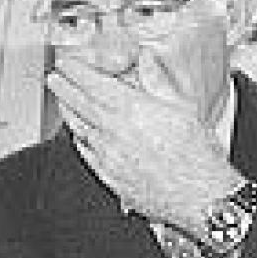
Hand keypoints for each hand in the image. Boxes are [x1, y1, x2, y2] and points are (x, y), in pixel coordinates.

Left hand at [46, 55, 243, 236]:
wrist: (200, 197)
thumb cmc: (197, 156)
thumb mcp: (184, 107)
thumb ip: (159, 80)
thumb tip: (147, 60)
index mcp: (132, 110)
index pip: (93, 84)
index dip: (77, 71)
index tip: (69, 64)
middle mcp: (115, 133)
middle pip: (80, 104)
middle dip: (64, 88)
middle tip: (56, 78)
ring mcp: (109, 157)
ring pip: (79, 129)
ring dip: (68, 112)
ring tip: (63, 102)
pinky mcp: (110, 178)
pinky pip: (86, 154)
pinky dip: (78, 140)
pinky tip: (78, 135)